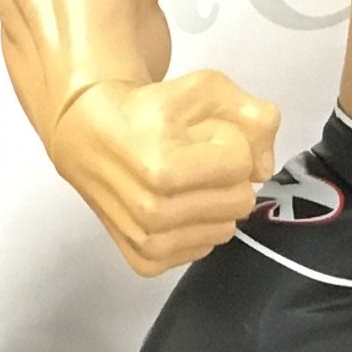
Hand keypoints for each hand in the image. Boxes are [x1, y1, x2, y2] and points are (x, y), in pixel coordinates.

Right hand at [45, 69, 282, 274]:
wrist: (87, 135)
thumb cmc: (149, 109)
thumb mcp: (204, 88)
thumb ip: (254, 116)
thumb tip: (264, 169)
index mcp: (163, 169)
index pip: (242, 163)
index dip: (227, 139)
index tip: (196, 133)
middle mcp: (152, 213)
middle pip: (241, 201)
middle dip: (225, 173)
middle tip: (190, 157)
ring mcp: (147, 242)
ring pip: (226, 229)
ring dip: (212, 201)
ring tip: (180, 179)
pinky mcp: (145, 262)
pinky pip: (204, 249)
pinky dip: (196, 226)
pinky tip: (172, 203)